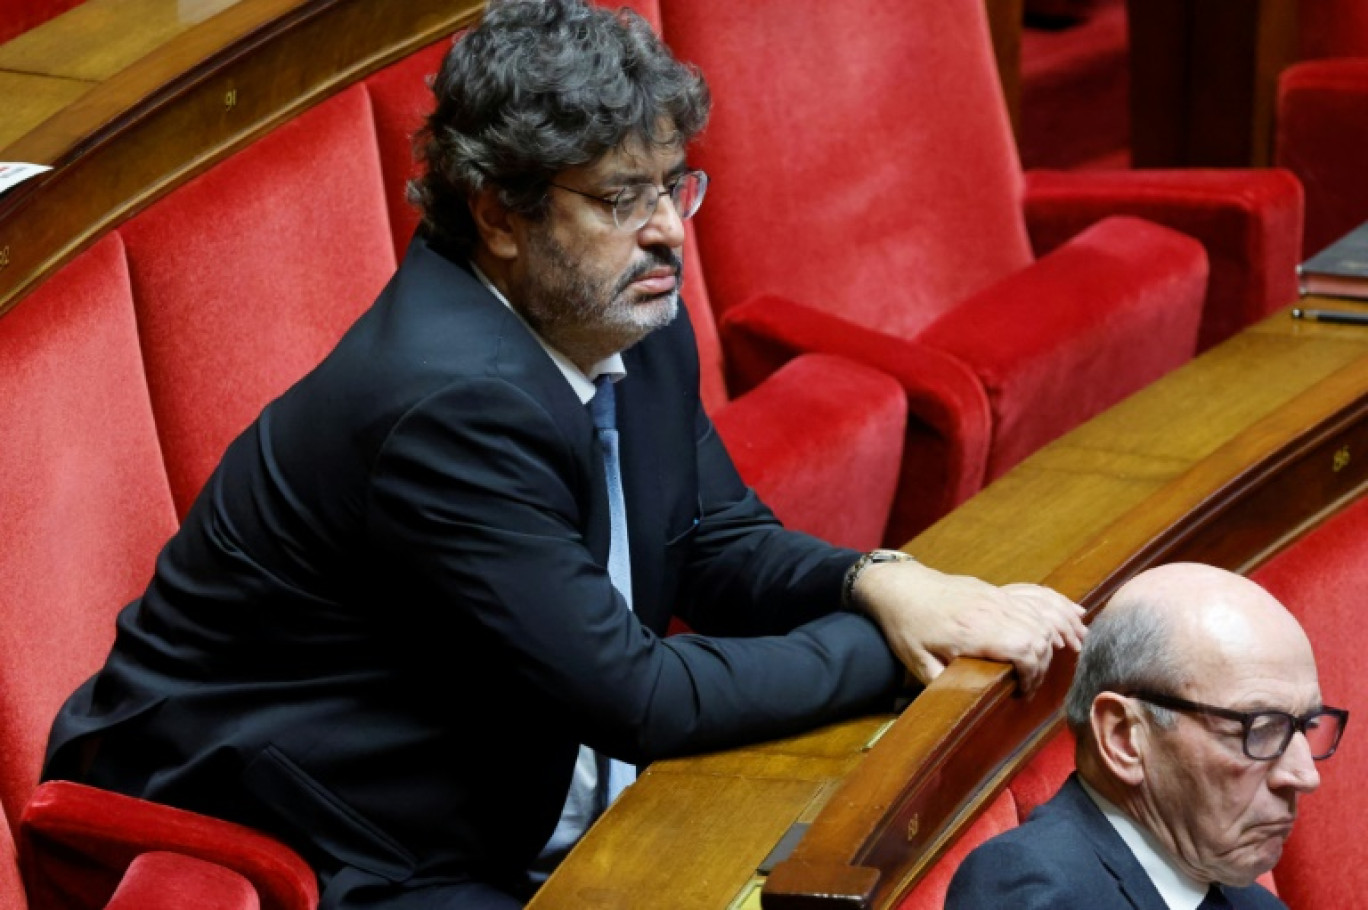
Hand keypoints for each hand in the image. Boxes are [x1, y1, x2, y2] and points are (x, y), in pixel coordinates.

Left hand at [852, 560, 1084, 694]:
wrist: (898, 586)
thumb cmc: (906, 626)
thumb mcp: (917, 662)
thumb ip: (944, 684)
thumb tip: (961, 709)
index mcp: (973, 631)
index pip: (1025, 649)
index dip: (1033, 674)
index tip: (1022, 692)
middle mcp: (991, 609)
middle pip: (1039, 633)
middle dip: (1046, 661)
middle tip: (1033, 682)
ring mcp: (995, 596)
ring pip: (1042, 613)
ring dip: (1061, 633)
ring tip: (1077, 649)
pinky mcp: (995, 590)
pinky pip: (1035, 594)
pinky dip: (1057, 605)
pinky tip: (1074, 614)